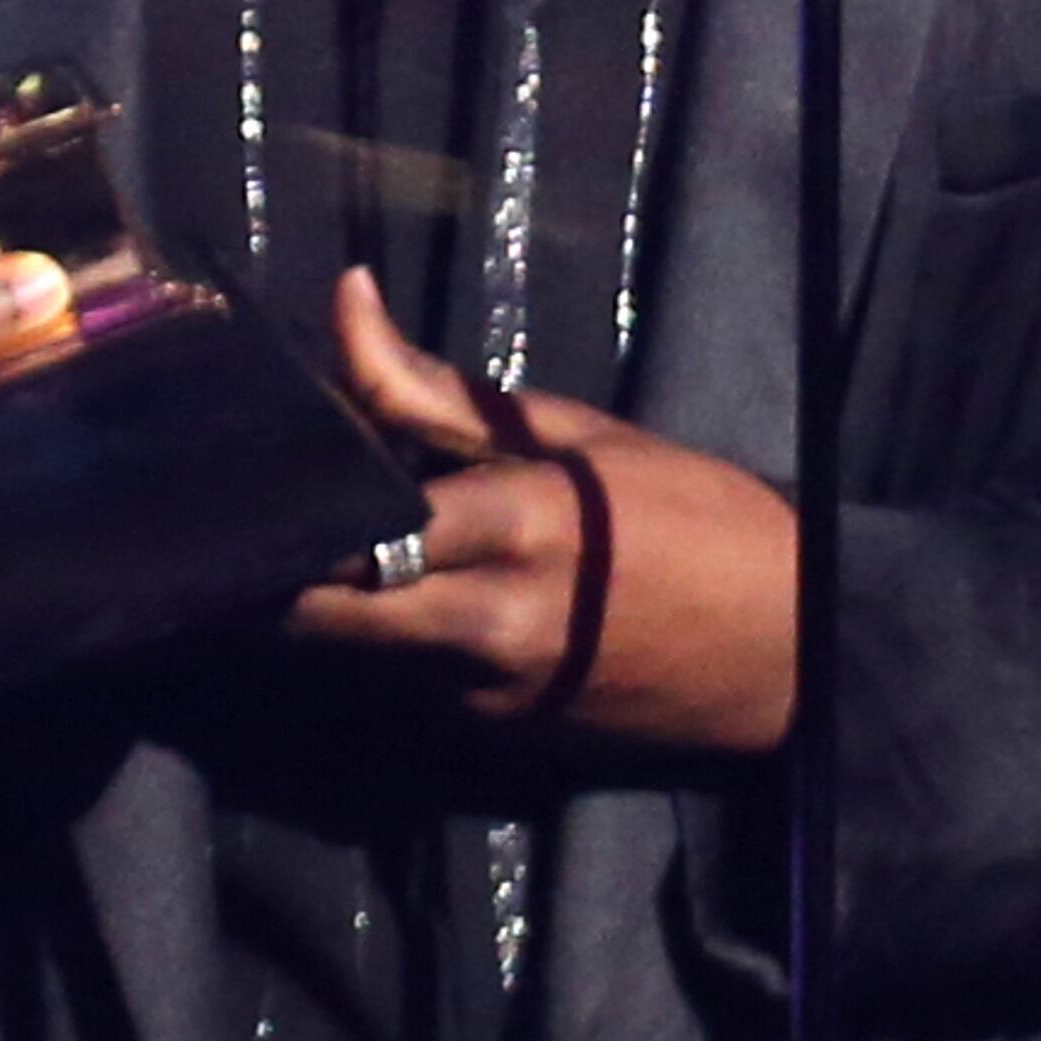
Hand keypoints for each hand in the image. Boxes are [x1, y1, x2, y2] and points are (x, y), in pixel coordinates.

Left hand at [286, 267, 796, 751]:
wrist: (796, 652)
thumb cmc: (695, 516)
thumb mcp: (575, 436)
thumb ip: (437, 390)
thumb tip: (345, 299)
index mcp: (514, 527)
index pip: (348, 526)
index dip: (282, 502)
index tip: (244, 464)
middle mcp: (488, 625)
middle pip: (320, 616)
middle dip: (275, 575)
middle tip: (251, 521)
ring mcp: (490, 696)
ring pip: (354, 657)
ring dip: (330, 611)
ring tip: (322, 550)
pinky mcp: (498, 741)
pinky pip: (409, 687)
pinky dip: (390, 646)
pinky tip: (408, 603)